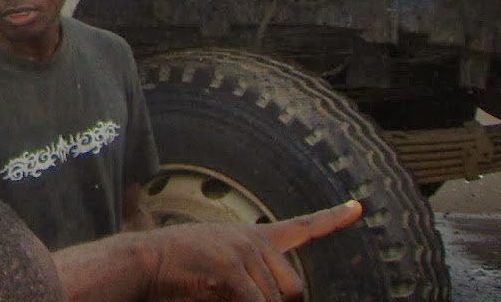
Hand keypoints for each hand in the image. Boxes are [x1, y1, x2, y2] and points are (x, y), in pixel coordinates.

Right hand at [143, 200, 361, 300]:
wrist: (142, 262)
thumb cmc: (178, 273)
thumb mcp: (220, 268)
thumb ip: (251, 277)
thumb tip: (283, 296)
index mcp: (251, 237)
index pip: (301, 228)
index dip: (332, 220)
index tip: (358, 207)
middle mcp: (252, 240)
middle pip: (294, 289)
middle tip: (242, 300)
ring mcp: (242, 252)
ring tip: (216, 295)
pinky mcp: (231, 270)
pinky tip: (217, 297)